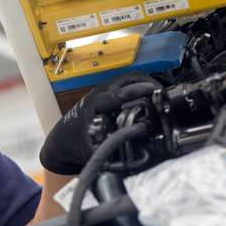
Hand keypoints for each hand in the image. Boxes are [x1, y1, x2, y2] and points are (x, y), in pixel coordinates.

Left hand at [39, 71, 159, 174]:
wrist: (61, 140)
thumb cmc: (75, 143)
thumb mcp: (94, 147)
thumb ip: (112, 144)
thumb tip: (133, 146)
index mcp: (97, 103)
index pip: (123, 92)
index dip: (142, 91)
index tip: (158, 92)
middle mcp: (100, 93)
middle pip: (131, 79)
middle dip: (150, 84)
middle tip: (164, 95)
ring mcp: (104, 91)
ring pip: (130, 80)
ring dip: (146, 85)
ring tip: (160, 96)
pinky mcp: (107, 94)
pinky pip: (127, 85)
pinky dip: (140, 88)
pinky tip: (149, 98)